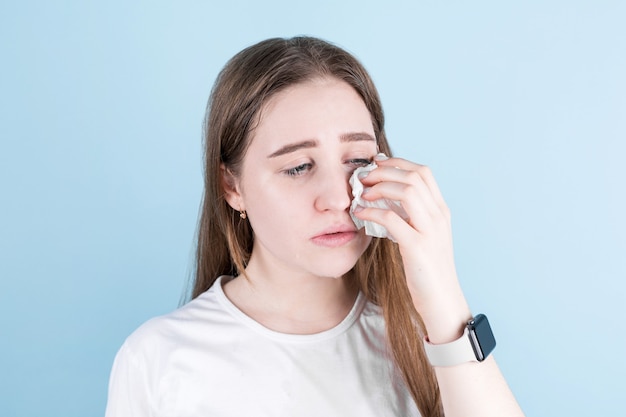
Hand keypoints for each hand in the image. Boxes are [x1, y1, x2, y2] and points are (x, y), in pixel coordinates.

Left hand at [353, 156, 470, 340]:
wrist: (442, 300)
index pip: (423, 172)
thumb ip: (410, 216)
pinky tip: (359, 214)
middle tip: (364, 177)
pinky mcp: (417, 247)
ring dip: (380, 187)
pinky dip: (372, 212)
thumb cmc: (427, 270)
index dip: (398, 163)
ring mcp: (430, 230)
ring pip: (407, 191)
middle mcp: (439, 216)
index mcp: (441, 211)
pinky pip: (392, 218)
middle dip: (385, 171)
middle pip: (414, 176)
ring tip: (361, 193)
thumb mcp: (423, 236)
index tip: (376, 164)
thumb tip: (384, 198)